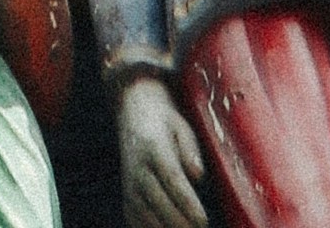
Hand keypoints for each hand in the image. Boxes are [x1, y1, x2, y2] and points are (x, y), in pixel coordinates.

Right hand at [118, 73, 207, 227]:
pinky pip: (136, 221)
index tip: (203, 220)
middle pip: (159, 204)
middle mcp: (138, 169)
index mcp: (154, 148)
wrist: (134, 113)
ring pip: (147, 218)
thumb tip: (198, 175)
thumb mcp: (182, 126)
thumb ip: (191, 149)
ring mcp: (129, 185)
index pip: (171, 180)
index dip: (187, 204)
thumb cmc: (165, 123)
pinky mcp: (127, 197)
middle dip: (181, 223)